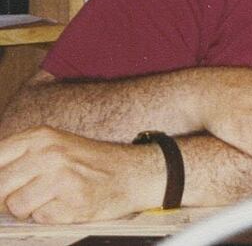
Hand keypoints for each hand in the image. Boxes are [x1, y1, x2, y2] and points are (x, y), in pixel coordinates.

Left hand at [0, 126, 160, 223]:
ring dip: (30, 209)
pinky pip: (40, 218)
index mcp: (40, 136)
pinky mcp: (74, 202)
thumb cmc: (91, 163)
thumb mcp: (54, 146)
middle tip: (30, 195)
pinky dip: (52, 216)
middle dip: (8, 198)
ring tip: (51, 199)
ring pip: (16, 206)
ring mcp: (62, 177)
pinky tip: (68, 205)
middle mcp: (49, 153)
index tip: (5, 188)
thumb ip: (20, 158)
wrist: (135, 172)